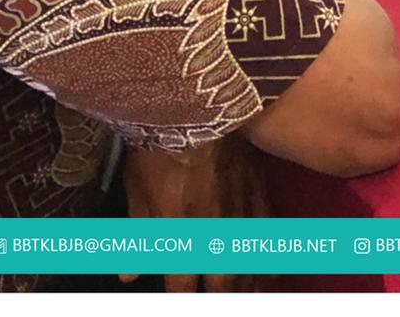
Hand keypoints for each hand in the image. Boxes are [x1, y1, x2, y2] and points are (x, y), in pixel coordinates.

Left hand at [121, 135, 272, 292]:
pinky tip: (270, 267)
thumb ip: (138, 236)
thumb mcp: (137, 190)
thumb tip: (129, 274)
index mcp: (180, 235)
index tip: (182, 299)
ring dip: (248, 286)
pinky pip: (269, 231)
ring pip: (251, 263)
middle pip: (224, 284)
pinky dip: (269, 254)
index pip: (183, 288)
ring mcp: (243, 211)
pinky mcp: (261, 189)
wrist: (196, 102)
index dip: (182, 298)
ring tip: (249, 297)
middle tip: (219, 300)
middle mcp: (215, 232)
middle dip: (220, 297)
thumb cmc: (157, 146)